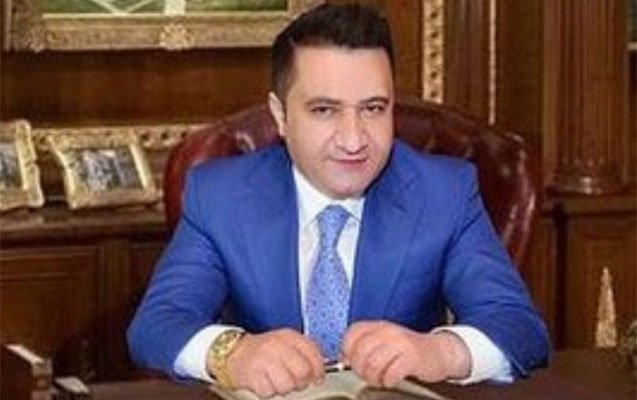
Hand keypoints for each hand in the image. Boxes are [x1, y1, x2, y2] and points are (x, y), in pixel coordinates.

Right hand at [220, 328, 323, 397]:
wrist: (234, 352)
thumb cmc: (263, 351)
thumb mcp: (285, 344)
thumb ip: (304, 355)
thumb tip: (320, 373)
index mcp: (288, 336)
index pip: (313, 352)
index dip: (318, 369)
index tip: (317, 377)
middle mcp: (277, 345)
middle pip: (303, 371)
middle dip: (301, 382)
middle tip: (295, 381)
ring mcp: (264, 359)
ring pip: (287, 385)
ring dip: (283, 388)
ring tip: (276, 380)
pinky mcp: (253, 374)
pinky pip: (270, 392)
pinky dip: (268, 391)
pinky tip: (264, 382)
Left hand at [341, 321, 470, 386]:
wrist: (438, 352)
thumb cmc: (407, 350)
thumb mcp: (383, 342)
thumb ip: (363, 346)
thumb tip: (343, 358)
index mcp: (378, 326)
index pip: (351, 335)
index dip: (347, 352)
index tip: (352, 361)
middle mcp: (387, 331)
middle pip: (359, 353)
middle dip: (360, 370)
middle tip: (368, 375)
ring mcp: (399, 343)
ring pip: (373, 364)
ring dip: (374, 378)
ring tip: (380, 379)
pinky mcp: (411, 357)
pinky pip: (390, 373)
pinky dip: (388, 381)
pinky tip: (392, 379)